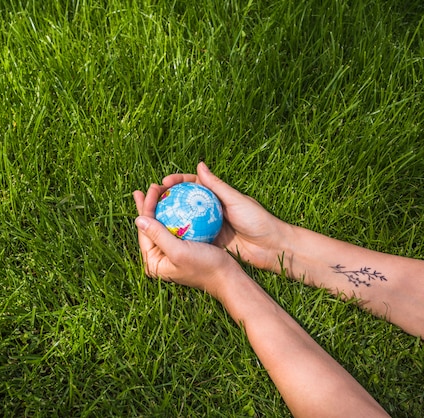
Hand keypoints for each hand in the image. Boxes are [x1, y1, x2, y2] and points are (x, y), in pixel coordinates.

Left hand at [133, 183, 240, 297]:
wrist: (228, 277)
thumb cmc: (204, 267)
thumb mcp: (178, 251)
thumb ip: (157, 235)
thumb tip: (137, 220)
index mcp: (153, 262)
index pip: (145, 230)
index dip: (145, 207)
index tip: (150, 189)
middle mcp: (159, 258)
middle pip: (151, 226)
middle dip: (149, 206)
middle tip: (149, 187)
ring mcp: (170, 252)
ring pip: (161, 224)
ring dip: (159, 207)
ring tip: (157, 191)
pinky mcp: (182, 248)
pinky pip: (174, 226)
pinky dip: (174, 212)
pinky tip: (176, 200)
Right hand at [162, 162, 288, 272]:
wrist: (271, 247)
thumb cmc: (257, 220)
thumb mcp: (237, 200)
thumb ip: (217, 186)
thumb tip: (199, 165)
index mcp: (217, 195)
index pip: (192, 184)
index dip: (176, 182)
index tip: (163, 183)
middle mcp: (210, 209)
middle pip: (184, 201)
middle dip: (167, 199)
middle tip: (151, 199)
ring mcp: (209, 225)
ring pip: (184, 219)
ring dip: (169, 217)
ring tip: (152, 217)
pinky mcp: (211, 241)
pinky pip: (191, 237)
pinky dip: (179, 235)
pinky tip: (165, 236)